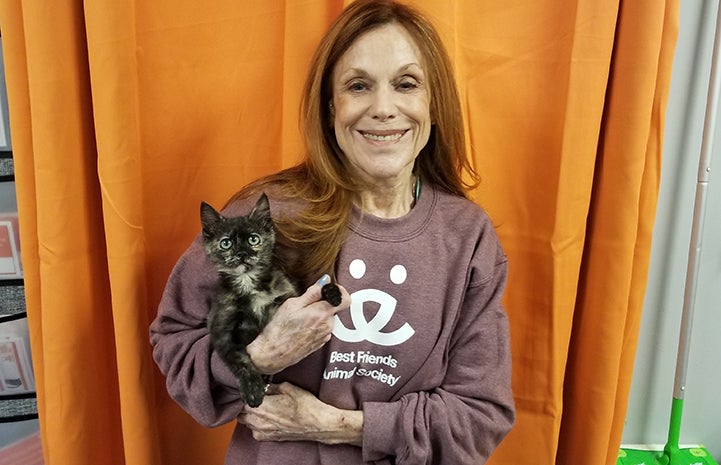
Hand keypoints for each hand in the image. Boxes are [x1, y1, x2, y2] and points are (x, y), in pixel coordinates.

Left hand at [238, 382, 362, 445]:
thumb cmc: (306, 406)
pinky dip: (257, 425)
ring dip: (250, 415)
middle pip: (240, 413)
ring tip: (261, 406)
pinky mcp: (270, 438)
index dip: (244, 393)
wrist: (318, 424)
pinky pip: (256, 432)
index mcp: (259, 407)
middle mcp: (258, 421)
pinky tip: (267, 418)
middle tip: (255, 396)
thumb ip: (271, 386)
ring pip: (247, 423)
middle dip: (245, 405)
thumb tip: (264, 385)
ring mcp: (263, 432)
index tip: (249, 388)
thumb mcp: (288, 387)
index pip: (240, 400)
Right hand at [246, 276, 349, 374]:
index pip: (345, 299)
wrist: (273, 354)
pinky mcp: (321, 343)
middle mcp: (328, 325)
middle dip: (322, 303)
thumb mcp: (292, 304)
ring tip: (300, 318)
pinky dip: (315, 324)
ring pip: (327, 317)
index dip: (339, 291)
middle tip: (305, 305)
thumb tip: (325, 281)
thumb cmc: (279, 330)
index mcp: (322, 313)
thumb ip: (313, 292)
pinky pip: (323, 328)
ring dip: (317, 314)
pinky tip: (301, 327)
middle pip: (333, 307)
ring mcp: (325, 335)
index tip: (329, 289)